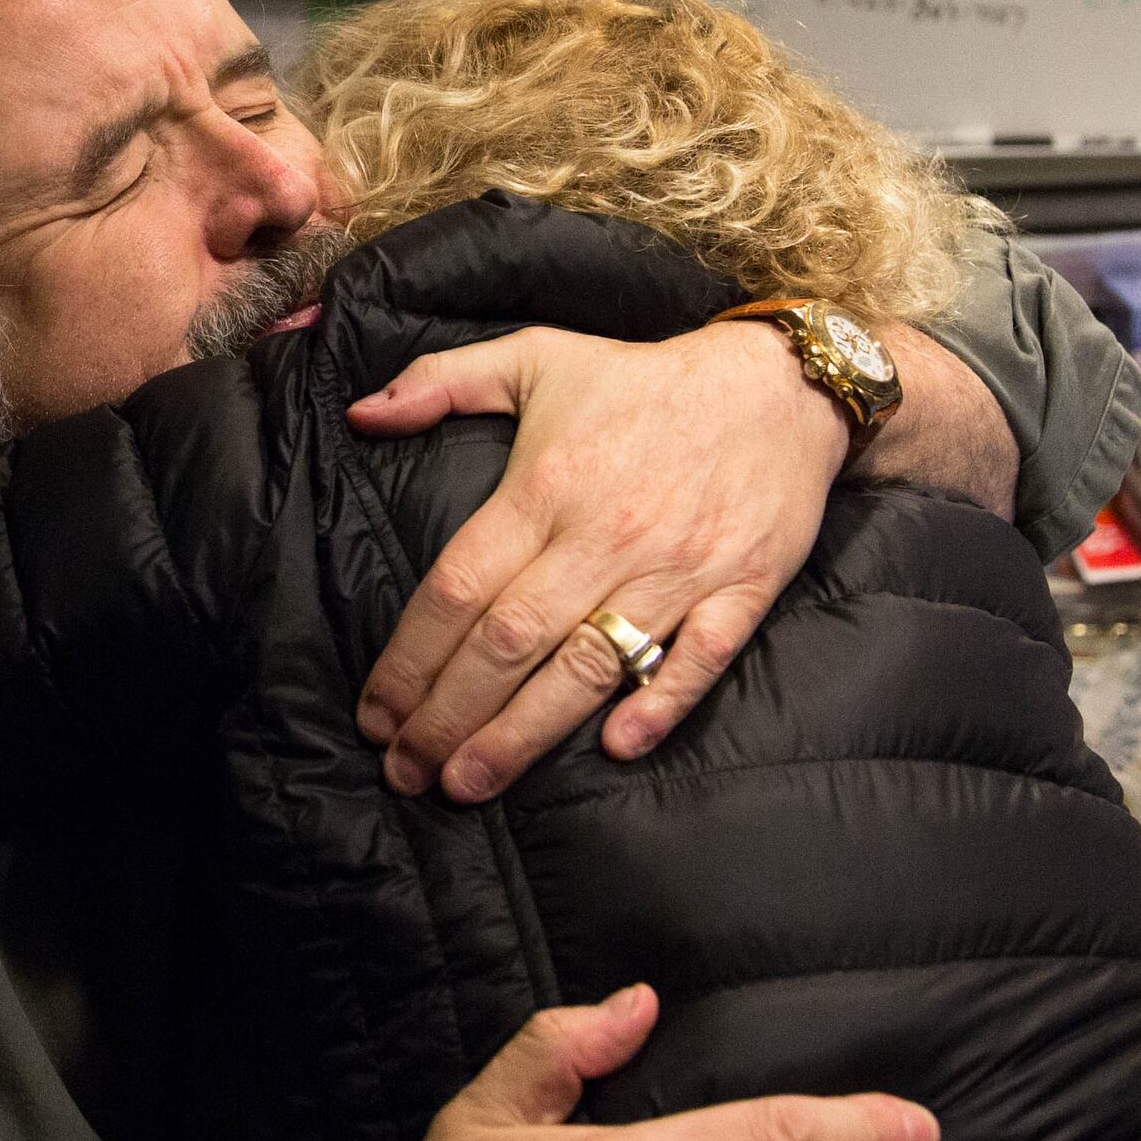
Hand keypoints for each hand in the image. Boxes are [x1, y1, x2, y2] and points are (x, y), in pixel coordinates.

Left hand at [349, 323, 844, 800]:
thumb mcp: (535, 356)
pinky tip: (617, 747)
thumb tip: (360, 413)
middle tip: (406, 773)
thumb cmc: (644, 380)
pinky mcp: (741, 588)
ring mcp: (676, 568)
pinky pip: (699, 658)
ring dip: (524, 734)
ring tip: (469, 785)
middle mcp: (604, 535)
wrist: (779, 384)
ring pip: (589, 665)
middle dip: (448, 716)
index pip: (458, 588)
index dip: (410, 659)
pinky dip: (660, 704)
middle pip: (509, 642)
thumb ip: (440, 380)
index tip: (376, 714)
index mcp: (546, 487)